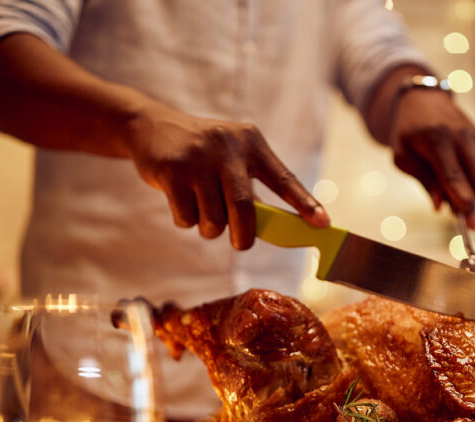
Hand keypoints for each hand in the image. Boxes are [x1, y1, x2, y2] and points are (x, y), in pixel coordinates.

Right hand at [126, 102, 329, 248]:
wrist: (151, 126)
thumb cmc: (201, 154)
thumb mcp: (231, 158)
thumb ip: (250, 188)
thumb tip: (271, 230)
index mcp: (251, 143)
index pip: (284, 178)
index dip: (305, 204)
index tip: (323, 224)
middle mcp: (228, 147)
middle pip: (245, 208)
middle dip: (243, 235)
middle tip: (240, 243)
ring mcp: (198, 158)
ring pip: (213, 219)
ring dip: (209, 228)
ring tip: (201, 211)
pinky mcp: (171, 170)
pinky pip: (186, 217)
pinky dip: (185, 220)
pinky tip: (179, 200)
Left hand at [389, 90, 474, 226]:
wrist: (422, 99)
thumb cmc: (407, 131)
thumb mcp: (402, 156)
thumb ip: (423, 180)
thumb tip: (441, 207)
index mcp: (436, 139)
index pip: (453, 176)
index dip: (464, 201)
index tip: (472, 223)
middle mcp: (460, 137)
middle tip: (470, 226)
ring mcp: (474, 137)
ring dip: (473, 196)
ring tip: (453, 200)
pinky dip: (473, 184)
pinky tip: (457, 184)